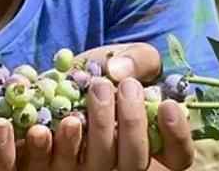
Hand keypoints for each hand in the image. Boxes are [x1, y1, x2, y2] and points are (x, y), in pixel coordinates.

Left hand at [15, 42, 195, 170]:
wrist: (54, 79)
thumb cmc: (101, 72)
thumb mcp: (125, 58)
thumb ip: (137, 59)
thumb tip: (120, 71)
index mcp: (149, 141)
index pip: (178, 157)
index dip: (177, 136)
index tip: (168, 105)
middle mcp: (121, 162)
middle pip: (135, 162)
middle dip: (131, 123)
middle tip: (121, 86)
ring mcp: (87, 168)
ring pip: (98, 166)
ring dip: (98, 129)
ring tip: (95, 90)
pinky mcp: (51, 167)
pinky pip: (50, 167)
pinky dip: (45, 148)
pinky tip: (41, 128)